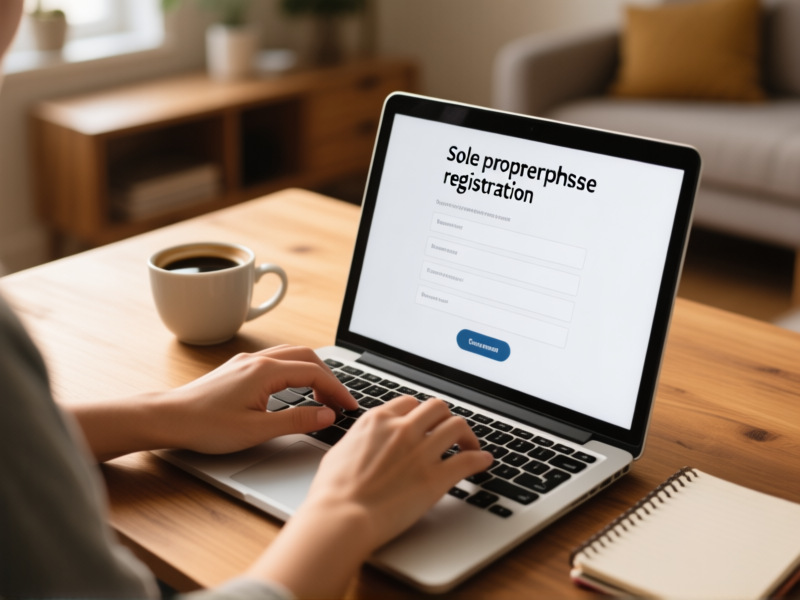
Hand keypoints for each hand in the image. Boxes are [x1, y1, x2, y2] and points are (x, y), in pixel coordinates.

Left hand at [67, 345, 357, 461]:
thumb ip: (296, 420)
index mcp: (266, 371)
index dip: (337, 390)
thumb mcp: (256, 430)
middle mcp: (258, 359)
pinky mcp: (238, 368)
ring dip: (313, 371)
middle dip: (329, 377)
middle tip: (341, 401)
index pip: (315, 373)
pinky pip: (277, 360)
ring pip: (292, 355)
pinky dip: (296, 370)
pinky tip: (296, 387)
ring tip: (324, 395)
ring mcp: (247, 361)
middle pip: (307, 357)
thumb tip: (326, 415)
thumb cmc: (206, 425)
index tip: (349, 407)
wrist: (167, 418)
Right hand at [248, 396, 492, 596]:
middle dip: (445, 418)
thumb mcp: (340, 451)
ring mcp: (421, 452)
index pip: (409, 403)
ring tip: (470, 446)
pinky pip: (468, 460)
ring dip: (467, 435)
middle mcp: (402, 430)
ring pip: (457, 426)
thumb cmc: (333, 491)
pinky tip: (483, 462)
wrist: (341, 516)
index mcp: (378, 421)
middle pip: (437, 408)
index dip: (419, 413)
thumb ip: (361, 440)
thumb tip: (365, 442)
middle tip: (450, 432)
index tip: (425, 423)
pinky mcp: (436, 478)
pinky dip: (480, 459)